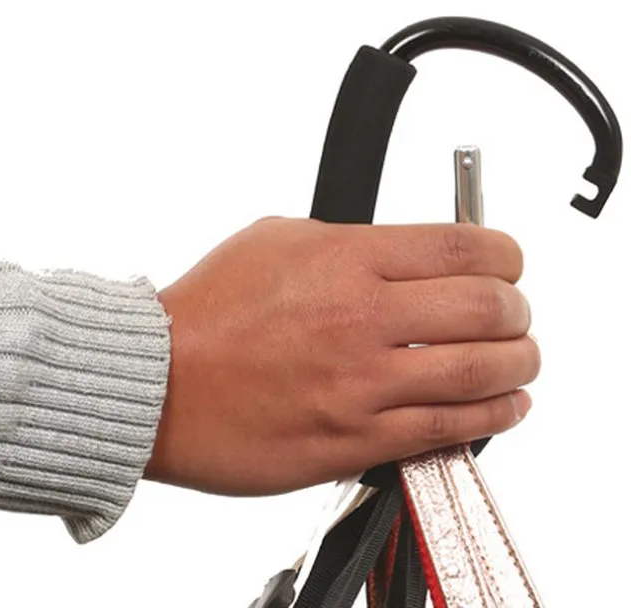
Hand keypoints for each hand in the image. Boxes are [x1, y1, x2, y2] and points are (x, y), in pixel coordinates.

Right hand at [147, 217, 537, 495]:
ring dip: (518, 363)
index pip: (463, 246)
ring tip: (518, 359)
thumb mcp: (274, 239)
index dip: (505, 253)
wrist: (160, 382)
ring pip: (482, 373)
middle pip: (488, 308)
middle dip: (517, 308)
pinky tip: (502, 406)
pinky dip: (491, 417)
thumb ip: (345, 240)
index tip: (506, 262)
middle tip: (513, 312)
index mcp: (342, 259)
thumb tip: (401, 251)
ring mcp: (361, 383)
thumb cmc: (209, 311)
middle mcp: (360, 318)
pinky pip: (446, 429)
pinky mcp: (355, 438)